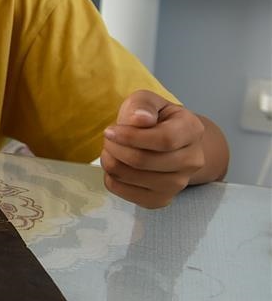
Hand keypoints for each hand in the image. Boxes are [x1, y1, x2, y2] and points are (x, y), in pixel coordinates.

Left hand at [101, 90, 204, 207]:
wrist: (167, 143)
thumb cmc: (155, 118)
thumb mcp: (147, 101)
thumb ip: (142, 105)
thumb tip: (140, 119)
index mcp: (192, 130)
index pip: (163, 140)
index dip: (131, 137)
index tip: (110, 131)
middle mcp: (192, 160)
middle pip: (143, 161)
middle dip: (115, 148)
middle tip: (109, 138)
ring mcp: (178, 184)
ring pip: (131, 177)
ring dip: (110, 161)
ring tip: (112, 149)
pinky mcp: (160, 199)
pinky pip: (124, 192)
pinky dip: (111, 177)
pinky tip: (117, 164)